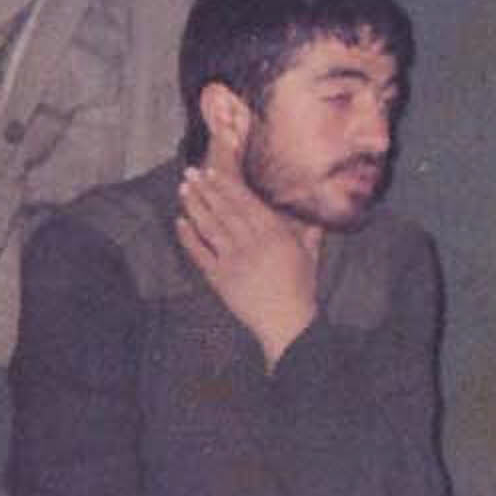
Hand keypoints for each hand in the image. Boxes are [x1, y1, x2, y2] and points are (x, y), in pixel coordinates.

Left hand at [175, 168, 319, 368]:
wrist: (287, 323)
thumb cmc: (301, 289)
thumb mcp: (310, 256)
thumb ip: (309, 233)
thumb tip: (315, 218)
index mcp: (274, 234)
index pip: (245, 202)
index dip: (226, 185)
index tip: (212, 171)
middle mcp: (251, 243)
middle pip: (223, 209)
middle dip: (205, 188)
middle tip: (190, 171)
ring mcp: (233, 260)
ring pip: (209, 227)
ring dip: (194, 206)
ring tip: (183, 189)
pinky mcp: (220, 279)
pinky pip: (200, 254)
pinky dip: (188, 237)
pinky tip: (180, 222)